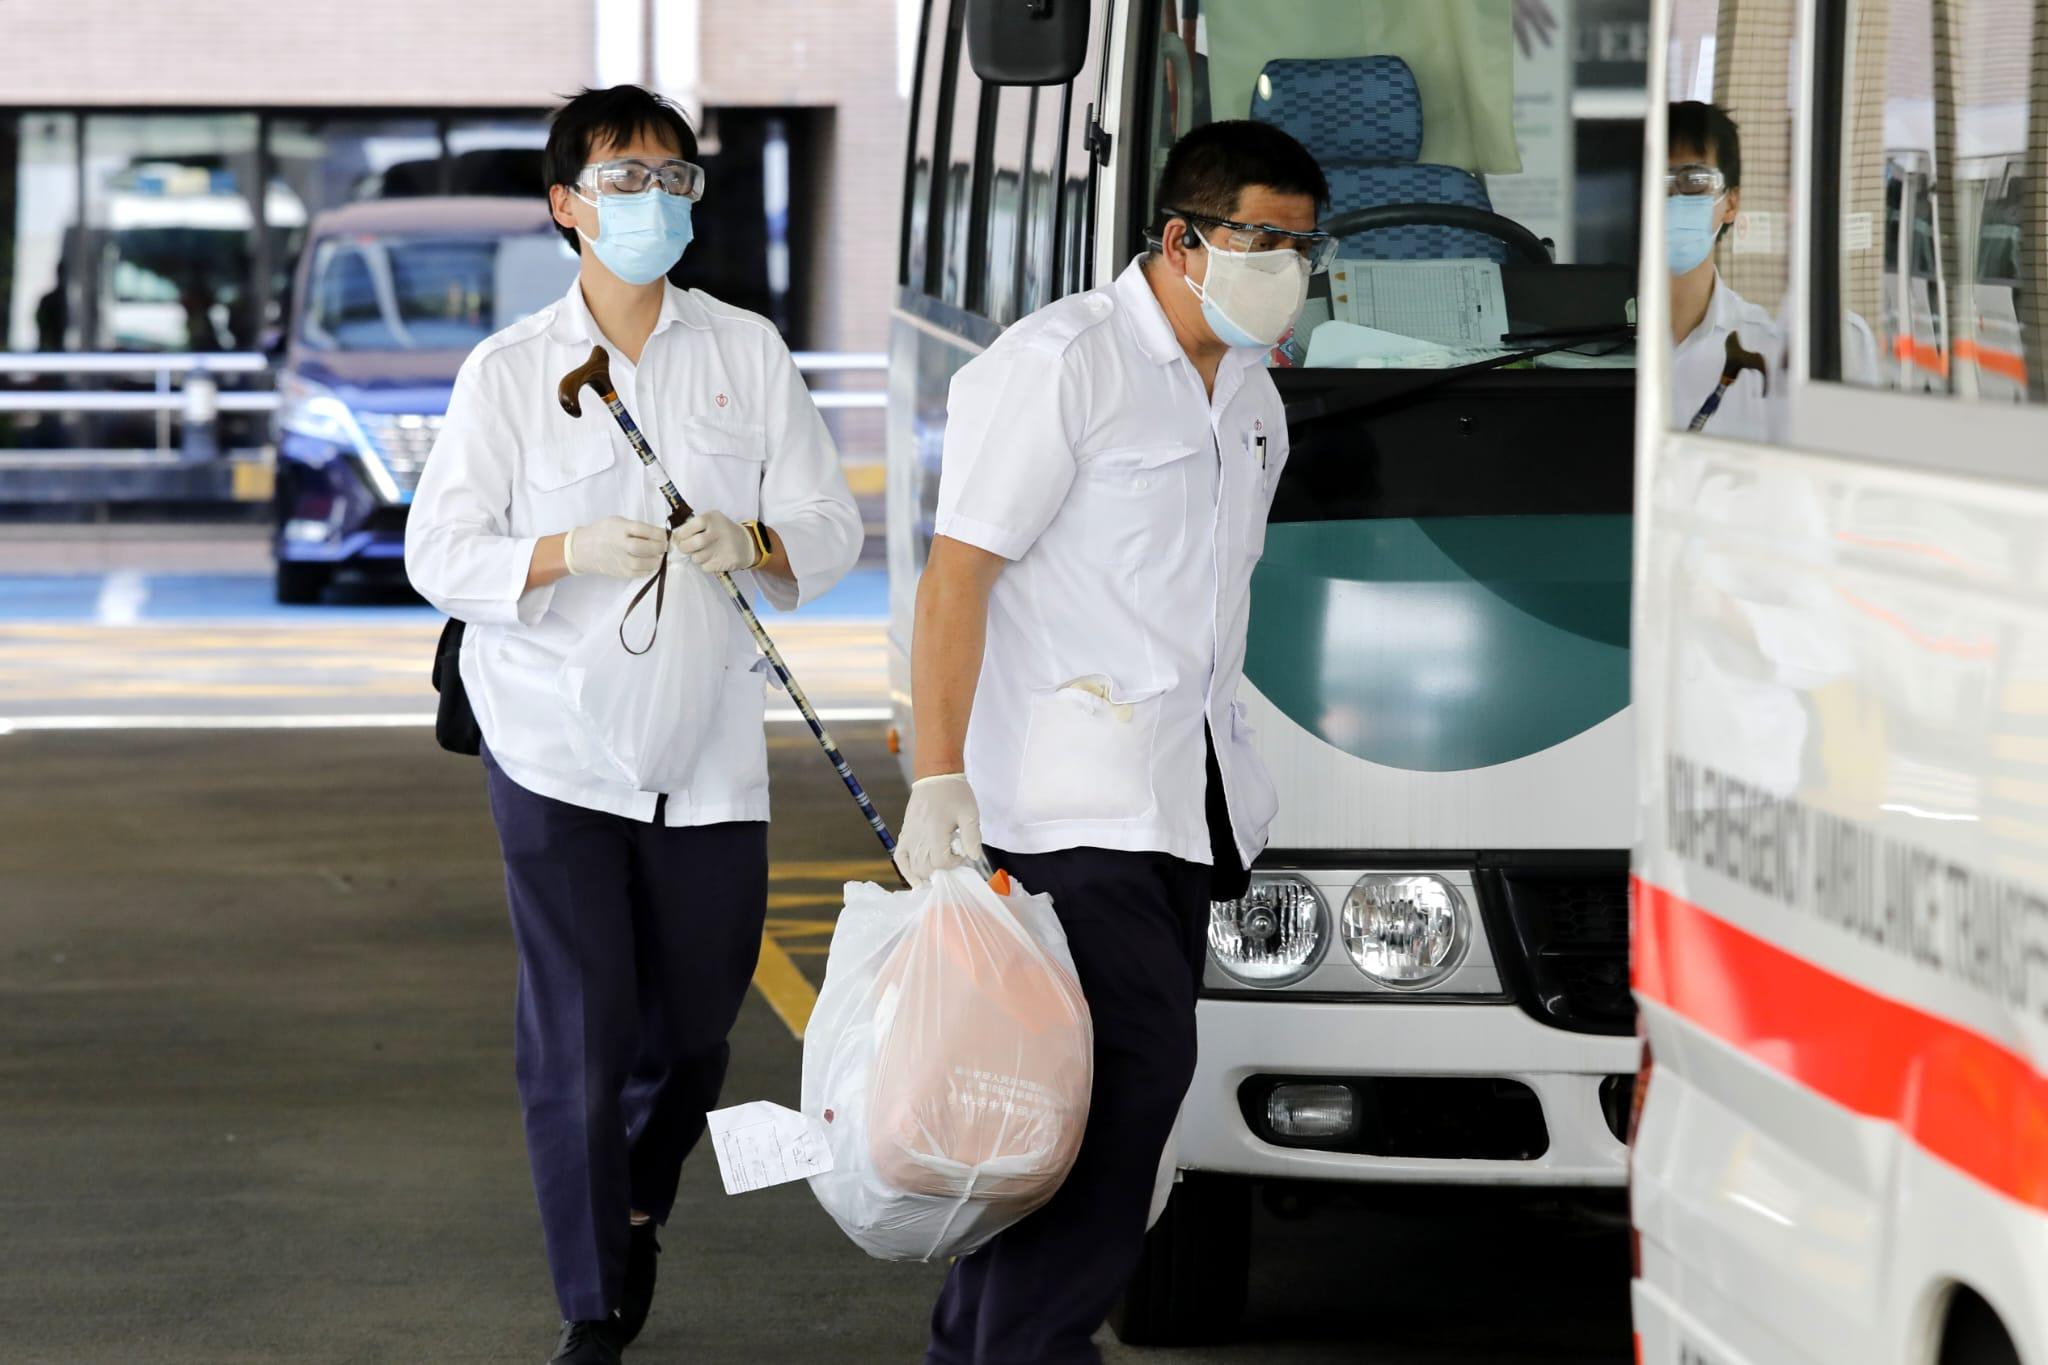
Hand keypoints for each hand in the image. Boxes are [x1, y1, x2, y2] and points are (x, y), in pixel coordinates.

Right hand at [562, 516, 666, 577]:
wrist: (583, 549)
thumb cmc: (602, 532)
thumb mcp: (617, 521)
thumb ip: (635, 527)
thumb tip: (656, 533)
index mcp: (620, 528)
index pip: (643, 529)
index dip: (658, 533)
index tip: (664, 535)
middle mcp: (619, 544)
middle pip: (642, 547)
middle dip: (658, 547)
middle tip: (664, 547)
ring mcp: (618, 559)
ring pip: (641, 563)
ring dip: (655, 560)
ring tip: (659, 557)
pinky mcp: (619, 571)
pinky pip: (637, 573)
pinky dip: (648, 570)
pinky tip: (651, 565)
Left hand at [670, 511, 759, 573]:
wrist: (745, 543)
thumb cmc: (722, 530)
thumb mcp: (711, 520)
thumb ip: (694, 526)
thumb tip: (675, 537)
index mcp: (710, 519)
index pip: (687, 528)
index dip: (680, 535)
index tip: (680, 538)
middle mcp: (715, 533)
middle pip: (690, 545)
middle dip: (684, 548)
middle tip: (686, 548)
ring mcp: (720, 549)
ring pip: (696, 558)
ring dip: (696, 557)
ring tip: (704, 551)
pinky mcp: (724, 562)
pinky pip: (705, 567)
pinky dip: (706, 564)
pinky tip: (712, 558)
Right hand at [893, 773, 981, 887]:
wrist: (935, 777)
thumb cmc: (955, 794)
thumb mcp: (970, 813)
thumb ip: (972, 837)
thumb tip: (973, 857)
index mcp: (935, 831)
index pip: (942, 862)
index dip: (954, 863)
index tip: (961, 853)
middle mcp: (919, 837)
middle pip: (926, 869)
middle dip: (942, 870)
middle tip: (952, 857)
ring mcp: (909, 836)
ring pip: (914, 867)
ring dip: (927, 873)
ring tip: (940, 867)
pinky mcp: (905, 834)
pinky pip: (900, 858)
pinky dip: (906, 871)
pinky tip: (916, 881)